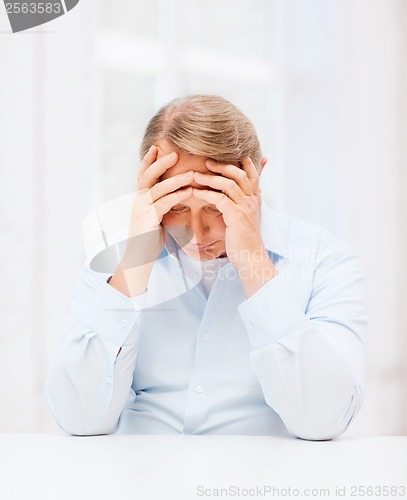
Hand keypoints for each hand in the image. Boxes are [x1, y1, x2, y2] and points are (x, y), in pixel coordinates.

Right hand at [124, 145, 192, 264]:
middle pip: (147, 175)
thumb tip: (171, 195)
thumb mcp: (153, 217)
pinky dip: (177, 196)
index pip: (142, 174)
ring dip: (175, 179)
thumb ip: (158, 204)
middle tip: (175, 153)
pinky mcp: (148, 218)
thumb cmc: (148, 238)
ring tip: (191, 173)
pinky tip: (189, 191)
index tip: (157, 147)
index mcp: (139, 198)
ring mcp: (141, 209)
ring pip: (158, 188)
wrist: (138, 256)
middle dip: (160, 163)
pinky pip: (164, 203)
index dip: (148, 160)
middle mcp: (137, 200)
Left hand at [192, 157, 276, 296]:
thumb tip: (238, 197)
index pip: (252, 174)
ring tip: (195, 175)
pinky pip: (219, 198)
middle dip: (223, 165)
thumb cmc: (245, 241)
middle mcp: (252, 200)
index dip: (244, 162)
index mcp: (255, 199)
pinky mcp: (236, 216)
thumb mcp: (247, 219)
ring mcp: (245, 207)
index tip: (232, 153)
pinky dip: (206, 193)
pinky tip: (195, 192)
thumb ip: (245, 205)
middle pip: (240, 174)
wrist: (251, 258)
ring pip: (229, 183)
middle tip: (207, 161)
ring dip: (210, 177)